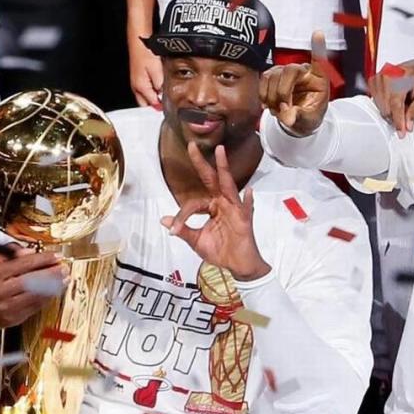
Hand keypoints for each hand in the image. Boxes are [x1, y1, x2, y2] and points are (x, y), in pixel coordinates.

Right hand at [0, 244, 67, 330]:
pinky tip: (55, 291)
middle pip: (32, 280)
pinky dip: (48, 297)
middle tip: (64, 268)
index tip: (56, 256)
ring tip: (64, 279)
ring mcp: (7, 306)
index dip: (42, 259)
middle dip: (51, 273)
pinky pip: (36, 306)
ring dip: (54, 286)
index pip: (23, 264)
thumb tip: (27, 251)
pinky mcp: (14, 317)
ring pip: (36, 294)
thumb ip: (8, 254)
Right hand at [128, 35, 163, 106]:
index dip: (162, 107)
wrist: (139, 41)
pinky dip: (151, 91)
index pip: (152, 104)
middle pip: (146, 104)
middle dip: (155, 105)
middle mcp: (136, 87)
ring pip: (144, 97)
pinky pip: (144, 89)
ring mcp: (135, 82)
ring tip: (163, 96)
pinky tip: (158, 87)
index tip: (170, 107)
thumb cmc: (146, 53)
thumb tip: (164, 96)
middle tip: (166, 104)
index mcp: (141, 87)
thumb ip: (161, 86)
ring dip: (153, 98)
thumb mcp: (157, 71)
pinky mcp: (137, 77)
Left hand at [160, 144, 270, 280]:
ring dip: (224, 168)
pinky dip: (248, 201)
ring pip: (228, 186)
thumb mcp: (196, 241)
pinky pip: (246, 209)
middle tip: (192, 146)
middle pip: (211, 180)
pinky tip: (249, 192)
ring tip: (220, 152)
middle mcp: (222, 204)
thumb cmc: (221, 252)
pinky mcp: (244, 220)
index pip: (193, 204)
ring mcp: (234, 210)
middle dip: (202, 163)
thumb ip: (183, 229)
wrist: (237, 266)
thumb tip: (164, 220)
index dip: (182, 215)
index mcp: (211, 208)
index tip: (174, 229)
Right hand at [259, 32, 330, 136]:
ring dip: (272, 97)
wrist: (297, 119)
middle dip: (283, 92)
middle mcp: (303, 71)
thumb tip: (287, 118)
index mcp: (318, 79)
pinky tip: (269, 105)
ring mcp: (286, 71)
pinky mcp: (273, 75)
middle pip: (289, 70)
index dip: (318, 48)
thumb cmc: (308, 116)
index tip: (318, 34)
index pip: (319, 62)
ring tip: (278, 110)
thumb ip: (299, 118)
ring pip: (273, 76)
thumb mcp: (309, 121)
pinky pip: (263, 80)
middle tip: (283, 109)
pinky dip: (263, 95)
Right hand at [368, 60, 413, 137]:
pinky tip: (395, 102)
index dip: (398, 121)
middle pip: (386, 106)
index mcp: (402, 75)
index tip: (401, 133)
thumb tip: (407, 126)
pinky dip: (385, 106)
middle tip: (407, 120)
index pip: (396, 103)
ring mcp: (380, 76)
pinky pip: (376, 101)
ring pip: (380, 105)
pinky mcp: (375, 80)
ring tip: (404, 105)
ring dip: (391, 111)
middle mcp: (388, 74)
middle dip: (396, 118)